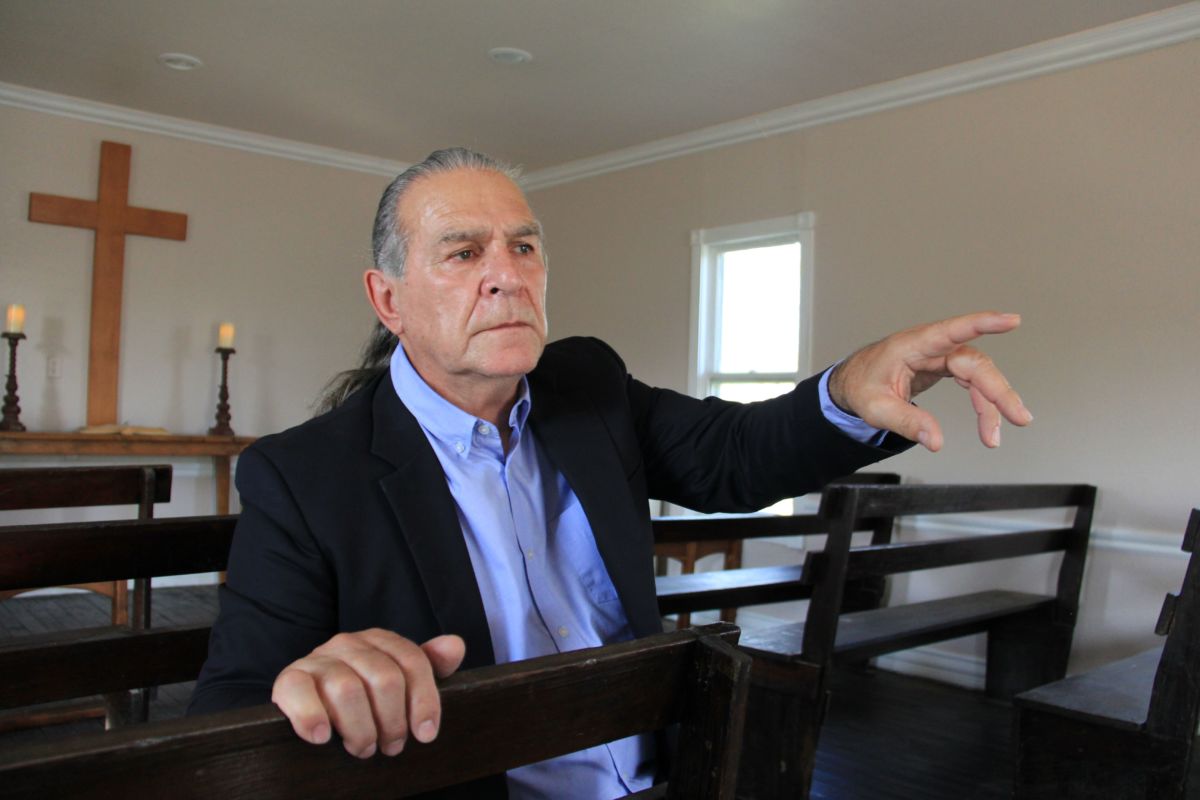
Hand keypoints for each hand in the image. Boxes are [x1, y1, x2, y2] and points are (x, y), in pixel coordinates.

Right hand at [271, 629, 465, 757]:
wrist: (307, 704)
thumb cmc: (362, 697)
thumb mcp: (398, 680)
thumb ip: (429, 664)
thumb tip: (455, 645)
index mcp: (379, 640)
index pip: (413, 662)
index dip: (424, 701)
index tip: (425, 735)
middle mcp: (348, 643)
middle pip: (384, 679)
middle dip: (392, 721)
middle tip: (390, 746)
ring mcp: (316, 659)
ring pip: (347, 690)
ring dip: (359, 729)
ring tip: (362, 748)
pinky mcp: (288, 679)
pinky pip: (299, 692)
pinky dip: (312, 717)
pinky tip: (322, 737)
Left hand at [828, 311, 1032, 451]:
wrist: (852, 382)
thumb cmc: (861, 386)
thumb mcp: (876, 408)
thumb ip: (906, 422)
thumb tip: (936, 440)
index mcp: (912, 346)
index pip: (951, 331)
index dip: (983, 324)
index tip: (1011, 320)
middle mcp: (930, 347)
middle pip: (974, 363)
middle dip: (998, 391)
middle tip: (1018, 418)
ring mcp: (939, 356)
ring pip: (977, 374)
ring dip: (991, 403)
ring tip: (994, 435)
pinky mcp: (943, 366)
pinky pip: (971, 381)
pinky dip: (981, 403)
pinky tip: (988, 423)